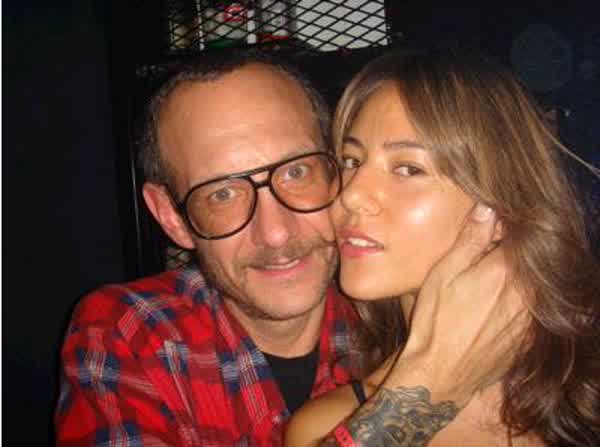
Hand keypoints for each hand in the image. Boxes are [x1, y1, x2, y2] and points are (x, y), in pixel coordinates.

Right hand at [382, 203, 528, 407]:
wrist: (440, 374)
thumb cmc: (436, 321)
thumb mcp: (444, 274)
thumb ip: (470, 239)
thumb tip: (488, 207)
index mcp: (506, 271)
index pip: (517, 235)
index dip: (502, 228)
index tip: (488, 229)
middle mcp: (528, 293)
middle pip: (527, 260)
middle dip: (507, 253)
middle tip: (481, 261)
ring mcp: (532, 318)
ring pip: (530, 285)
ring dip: (512, 280)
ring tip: (483, 288)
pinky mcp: (530, 338)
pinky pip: (531, 310)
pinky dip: (516, 303)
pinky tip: (489, 311)